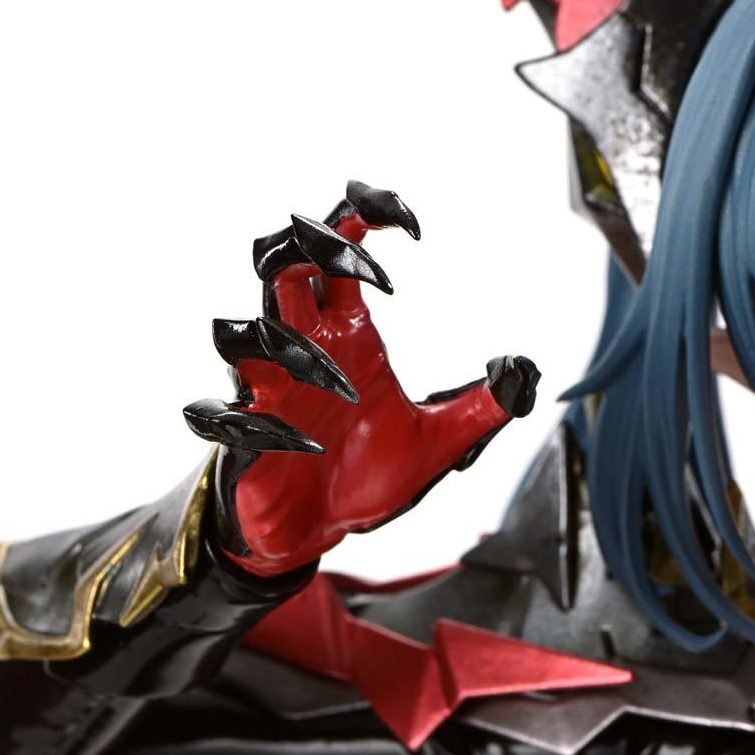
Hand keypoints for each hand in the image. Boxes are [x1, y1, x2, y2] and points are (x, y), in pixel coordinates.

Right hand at [184, 181, 538, 577]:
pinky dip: (262, 426)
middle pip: (280, 269)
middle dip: (310, 248)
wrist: (319, 534)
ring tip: (338, 380)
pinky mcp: (244, 441)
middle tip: (357, 264)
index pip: (338, 259)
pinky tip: (306, 445)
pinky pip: (229, 417)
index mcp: (344, 337)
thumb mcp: (435, 444)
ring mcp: (267, 393)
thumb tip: (525, 374)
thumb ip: (477, 409)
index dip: (362, 220)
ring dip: (289, 345)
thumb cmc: (363, 479)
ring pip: (246, 335)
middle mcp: (301, 351)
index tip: (409, 222)